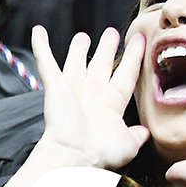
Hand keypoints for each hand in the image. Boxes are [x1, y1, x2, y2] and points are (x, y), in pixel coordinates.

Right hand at [32, 25, 149, 170]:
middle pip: (101, 64)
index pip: (125, 75)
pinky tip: (38, 31)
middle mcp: (92, 94)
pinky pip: (47, 62)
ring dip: (78, 48)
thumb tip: (146, 132)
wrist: (74, 155)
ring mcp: (73, 89)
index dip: (133, 58)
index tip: (140, 41)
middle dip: (107, 48)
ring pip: (76, 62)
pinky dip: (42, 46)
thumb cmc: (100, 153)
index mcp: (111, 104)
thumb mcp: (128, 145)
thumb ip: (137, 135)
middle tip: (111, 33)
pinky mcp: (55, 86)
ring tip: (83, 36)